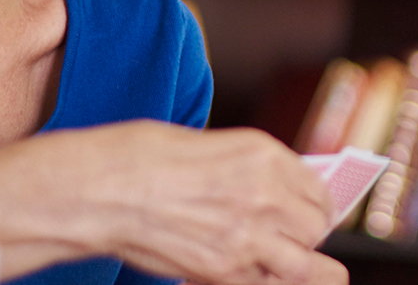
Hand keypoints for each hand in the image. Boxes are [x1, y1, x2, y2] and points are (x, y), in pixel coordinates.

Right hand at [22, 121, 344, 284]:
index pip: (316, 189)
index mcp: (263, 154)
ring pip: (302, 263)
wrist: (101, 189)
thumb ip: (250, 169)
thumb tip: (275, 191)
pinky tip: (249, 269)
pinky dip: (262, 279)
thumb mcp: (209, 145)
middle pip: (315, 227)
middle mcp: (264, 193)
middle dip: (306, 233)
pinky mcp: (223, 269)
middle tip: (287, 235)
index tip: (305, 210)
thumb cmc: (141, 158)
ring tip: (276, 258)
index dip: (314, 203)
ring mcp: (247, 235)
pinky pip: (264, 283)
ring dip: (293, 262)